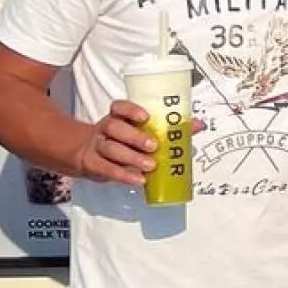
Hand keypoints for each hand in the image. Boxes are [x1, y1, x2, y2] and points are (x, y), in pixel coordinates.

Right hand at [72, 100, 199, 187]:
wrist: (89, 155)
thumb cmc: (124, 142)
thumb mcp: (142, 133)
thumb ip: (170, 129)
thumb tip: (198, 124)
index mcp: (119, 118)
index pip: (119, 107)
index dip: (130, 110)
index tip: (146, 117)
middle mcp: (106, 129)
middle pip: (114, 127)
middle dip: (134, 137)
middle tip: (154, 146)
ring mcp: (97, 146)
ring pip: (110, 148)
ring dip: (131, 157)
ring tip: (150, 166)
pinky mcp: (92, 164)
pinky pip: (106, 168)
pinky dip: (123, 175)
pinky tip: (139, 180)